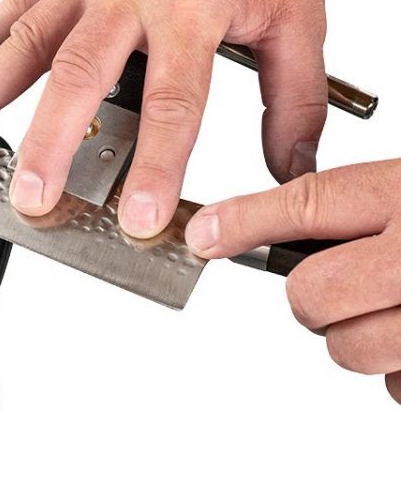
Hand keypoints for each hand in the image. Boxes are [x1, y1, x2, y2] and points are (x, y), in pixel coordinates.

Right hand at [0, 0, 329, 236]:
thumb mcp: (301, 17)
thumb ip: (297, 102)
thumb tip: (288, 169)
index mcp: (193, 6)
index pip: (172, 103)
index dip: (155, 167)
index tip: (139, 217)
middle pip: (79, 75)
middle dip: (48, 143)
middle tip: (29, 194)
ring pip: (29, 37)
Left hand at [184, 160, 400, 403]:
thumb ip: (364, 201)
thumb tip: (286, 220)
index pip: (307, 205)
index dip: (244, 221)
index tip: (203, 234)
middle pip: (310, 291)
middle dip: (309, 295)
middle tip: (334, 284)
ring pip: (345, 346)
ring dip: (354, 335)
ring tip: (389, 308)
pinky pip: (392, 384)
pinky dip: (395, 368)